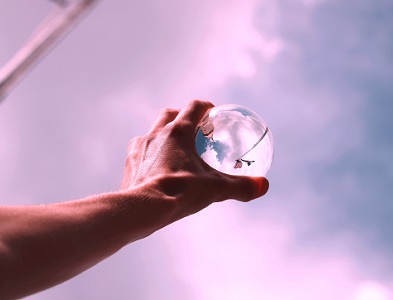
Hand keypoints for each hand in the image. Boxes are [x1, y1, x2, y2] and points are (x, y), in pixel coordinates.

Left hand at [120, 100, 268, 219]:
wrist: (142, 209)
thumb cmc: (179, 193)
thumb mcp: (215, 189)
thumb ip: (241, 186)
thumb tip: (263, 186)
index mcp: (178, 132)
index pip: (193, 107)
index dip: (205, 107)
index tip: (212, 113)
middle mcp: (156, 134)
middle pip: (169, 114)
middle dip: (181, 117)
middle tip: (194, 130)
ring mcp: (139, 148)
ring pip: (152, 132)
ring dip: (163, 135)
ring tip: (174, 150)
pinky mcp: (129, 164)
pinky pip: (139, 152)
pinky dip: (150, 154)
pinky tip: (157, 168)